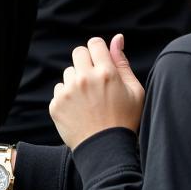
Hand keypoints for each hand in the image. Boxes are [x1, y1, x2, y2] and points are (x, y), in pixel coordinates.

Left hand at [49, 34, 144, 150]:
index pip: (95, 43)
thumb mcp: (135, 91)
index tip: (102, 63)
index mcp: (105, 73)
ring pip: (68, 73)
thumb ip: (123, 62)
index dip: (99, 52)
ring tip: (89, 101)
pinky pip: (59, 90)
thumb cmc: (125, 120)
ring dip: (76, 82)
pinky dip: (67, 98)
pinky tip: (80, 111)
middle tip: (95, 81)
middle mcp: (84, 79)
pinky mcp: (56, 104)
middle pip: (78, 52)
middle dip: (86, 62)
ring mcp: (68, 92)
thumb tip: (118, 37)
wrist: (106, 151)